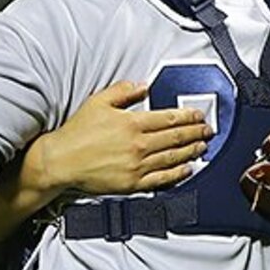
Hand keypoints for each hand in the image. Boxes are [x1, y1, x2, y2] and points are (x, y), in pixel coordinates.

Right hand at [34, 81, 212, 193]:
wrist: (61, 161)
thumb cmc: (77, 132)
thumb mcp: (98, 102)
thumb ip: (123, 91)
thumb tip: (144, 86)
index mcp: (132, 123)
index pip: (169, 118)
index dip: (188, 116)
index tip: (199, 115)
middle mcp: (138, 144)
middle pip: (175, 138)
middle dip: (195, 133)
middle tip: (207, 130)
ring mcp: (137, 166)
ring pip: (173, 158)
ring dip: (191, 151)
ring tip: (202, 147)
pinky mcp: (133, 184)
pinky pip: (162, 179)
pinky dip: (178, 174)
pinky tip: (188, 169)